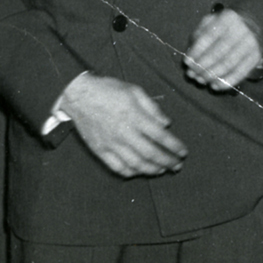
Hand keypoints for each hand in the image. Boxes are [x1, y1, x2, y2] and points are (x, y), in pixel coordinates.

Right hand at [61, 73, 187, 176]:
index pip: (160, 136)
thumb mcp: (135, 90)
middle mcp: (124, 133)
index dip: (174, 146)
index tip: (183, 152)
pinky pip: (117, 167)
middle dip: (167, 162)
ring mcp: (111, 144)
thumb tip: (166, 124)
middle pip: (150, 153)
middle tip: (177, 166)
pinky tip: (139, 171)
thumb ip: (152, 108)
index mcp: (135, 116)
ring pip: (135, 164)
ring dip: (151, 170)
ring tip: (162, 170)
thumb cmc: (109, 90)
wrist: (80, 96)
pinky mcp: (100, 151)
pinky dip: (130, 172)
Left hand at [183, 7, 262, 90]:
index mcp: (228, 18)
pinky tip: (214, 86)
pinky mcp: (256, 57)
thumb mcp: (212, 21)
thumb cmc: (225, 25)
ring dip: (212, 75)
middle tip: (191, 74)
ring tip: (200, 80)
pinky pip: (240, 72)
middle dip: (202, 66)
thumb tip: (191, 53)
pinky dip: (226, 82)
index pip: (209, 36)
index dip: (196, 51)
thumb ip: (199, 33)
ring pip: (229, 64)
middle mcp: (242, 29)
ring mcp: (251, 44)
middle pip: (219, 52)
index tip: (186, 62)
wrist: (253, 24)